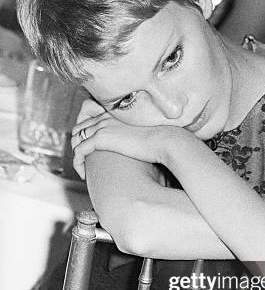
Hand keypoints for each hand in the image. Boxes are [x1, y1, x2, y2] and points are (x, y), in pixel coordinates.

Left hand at [71, 113, 187, 179]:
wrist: (164, 141)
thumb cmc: (159, 142)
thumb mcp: (142, 137)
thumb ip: (132, 138)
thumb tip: (134, 149)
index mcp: (113, 114)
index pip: (88, 122)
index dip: (85, 138)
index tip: (90, 155)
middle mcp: (105, 117)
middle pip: (78, 129)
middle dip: (77, 146)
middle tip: (83, 163)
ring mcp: (102, 126)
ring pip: (75, 140)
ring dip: (76, 156)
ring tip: (83, 171)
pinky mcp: (101, 138)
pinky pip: (79, 150)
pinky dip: (78, 163)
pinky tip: (84, 174)